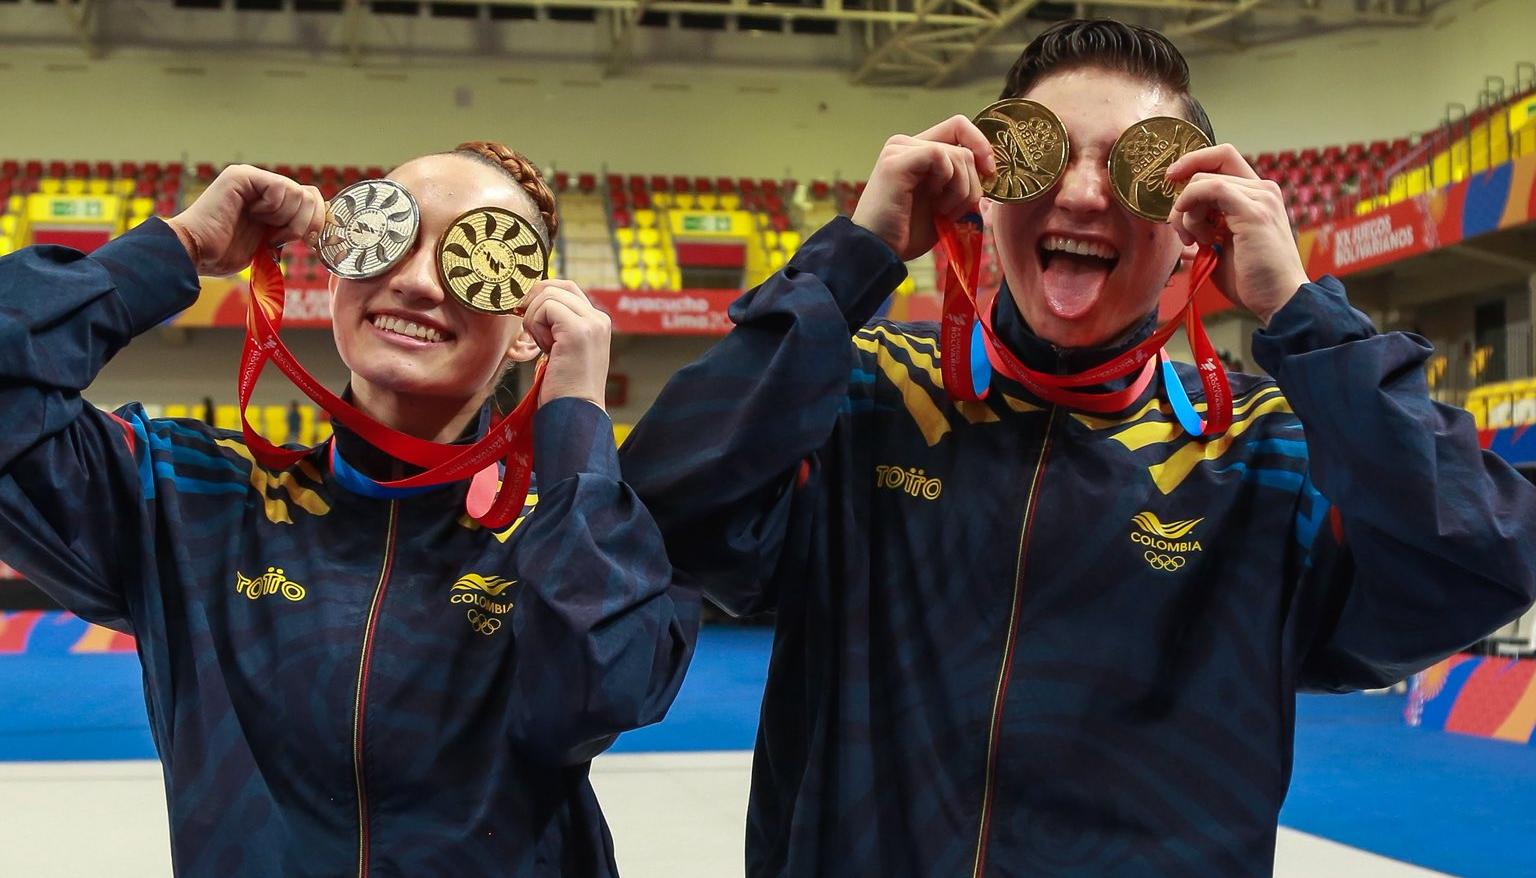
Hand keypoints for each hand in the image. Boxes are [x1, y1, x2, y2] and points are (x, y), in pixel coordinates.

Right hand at [165, 165, 326, 276]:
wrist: (196, 252)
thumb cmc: (225, 253)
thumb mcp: (270, 242)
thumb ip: (289, 229)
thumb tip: (318, 227)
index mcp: (270, 201)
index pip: (310, 199)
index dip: (316, 220)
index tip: (306, 241)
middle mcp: (262, 186)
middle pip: (309, 195)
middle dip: (303, 223)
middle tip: (280, 238)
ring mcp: (252, 179)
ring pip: (298, 193)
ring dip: (287, 220)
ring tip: (265, 230)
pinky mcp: (243, 176)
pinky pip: (280, 187)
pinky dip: (274, 209)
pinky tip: (255, 216)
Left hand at [516, 280, 611, 410]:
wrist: (575, 414)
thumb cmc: (564, 388)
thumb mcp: (563, 349)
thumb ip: (558, 325)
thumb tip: (531, 300)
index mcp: (598, 322)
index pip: (566, 288)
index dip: (541, 295)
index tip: (526, 314)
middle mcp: (599, 319)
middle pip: (556, 286)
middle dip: (533, 303)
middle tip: (526, 327)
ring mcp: (591, 323)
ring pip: (548, 295)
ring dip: (534, 318)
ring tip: (542, 345)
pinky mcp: (578, 330)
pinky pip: (545, 307)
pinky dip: (535, 325)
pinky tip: (543, 348)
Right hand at [851, 115, 996, 261]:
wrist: (881, 252)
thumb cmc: (908, 233)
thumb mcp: (945, 203)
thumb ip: (962, 181)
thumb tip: (991, 170)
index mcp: (917, 151)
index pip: (958, 127)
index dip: (981, 145)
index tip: (989, 173)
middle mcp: (906, 144)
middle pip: (963, 146)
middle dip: (972, 183)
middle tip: (954, 211)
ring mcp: (899, 150)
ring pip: (957, 154)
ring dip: (961, 190)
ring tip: (942, 212)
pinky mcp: (896, 160)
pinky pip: (940, 156)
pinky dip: (949, 184)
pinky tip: (936, 205)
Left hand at [1166, 145, 1310, 324]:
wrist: (1280, 301)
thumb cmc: (1252, 280)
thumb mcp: (1221, 248)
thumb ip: (1205, 228)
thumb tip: (1177, 221)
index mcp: (1256, 196)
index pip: (1221, 159)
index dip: (1192, 162)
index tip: (1170, 181)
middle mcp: (1262, 190)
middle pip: (1209, 165)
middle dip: (1183, 196)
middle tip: (1181, 230)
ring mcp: (1260, 198)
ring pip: (1203, 180)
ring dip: (1187, 212)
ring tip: (1198, 242)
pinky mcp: (1254, 211)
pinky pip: (1211, 188)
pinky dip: (1192, 207)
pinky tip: (1197, 236)